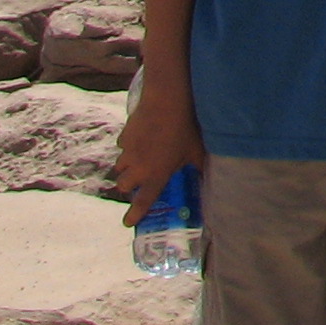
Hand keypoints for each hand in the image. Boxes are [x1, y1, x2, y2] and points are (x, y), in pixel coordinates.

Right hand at [114, 72, 206, 226]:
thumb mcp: (196, 149)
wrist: (166, 101)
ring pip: (120, 167)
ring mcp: (128, 152)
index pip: (143, 201)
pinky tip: (141, 138)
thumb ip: (198, 166)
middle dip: (128, 186)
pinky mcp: (124, 137)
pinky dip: (128, 147)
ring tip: (139, 159)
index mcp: (156, 175)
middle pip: (123, 186)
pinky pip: (122, 147)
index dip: (135, 214)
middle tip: (138, 181)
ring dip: (126, 168)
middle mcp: (138, 167)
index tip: (127, 223)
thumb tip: (206, 175)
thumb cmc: (185, 127)